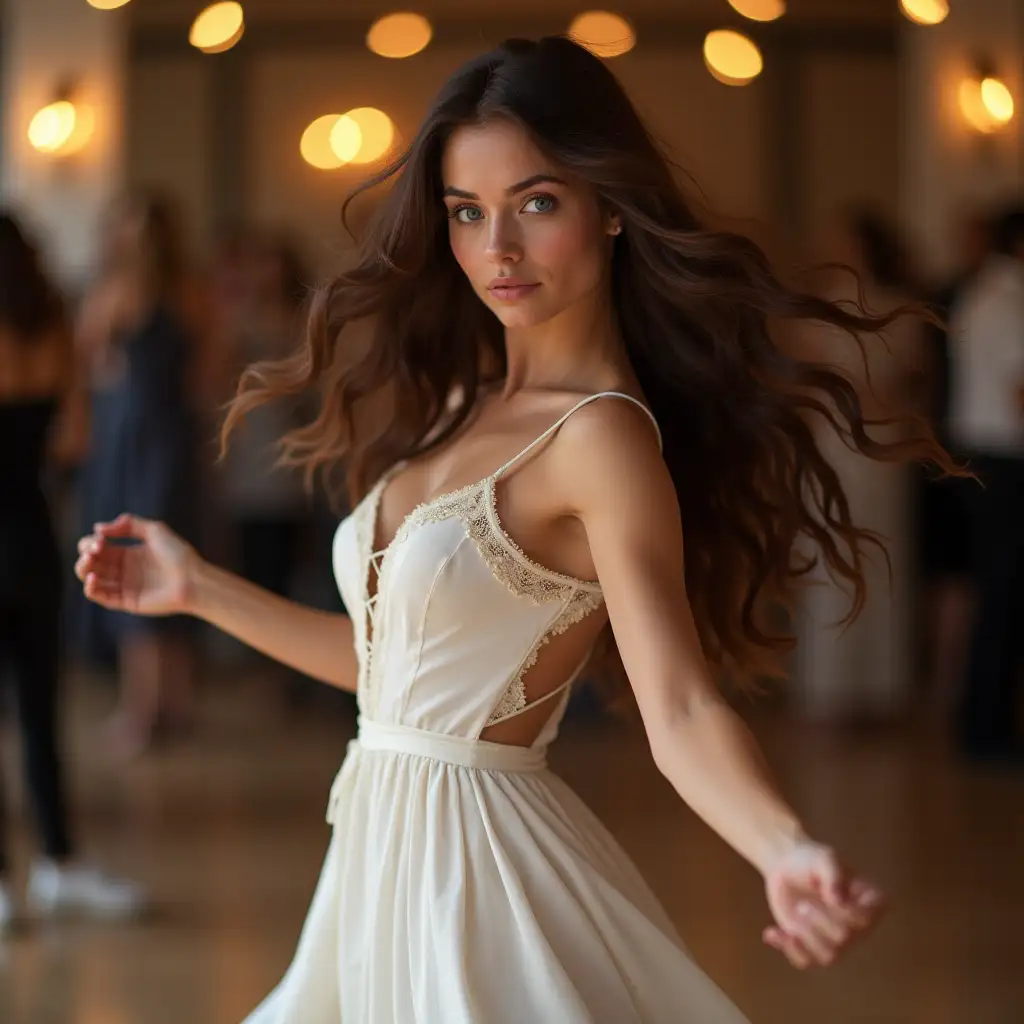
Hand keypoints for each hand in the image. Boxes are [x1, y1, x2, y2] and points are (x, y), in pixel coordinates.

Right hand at [75, 514, 197, 616]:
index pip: (97, 547)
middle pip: (90, 562)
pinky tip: (92, 578)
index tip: (101, 539)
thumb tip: (98, 527)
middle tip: (95, 550)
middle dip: (86, 554)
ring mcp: (124, 586)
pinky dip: (91, 589)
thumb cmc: (178, 554)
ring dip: (83, 569)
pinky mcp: (126, 601)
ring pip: (91, 579)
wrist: (193, 579)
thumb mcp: (155, 530)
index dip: (91, 542)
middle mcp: (123, 570)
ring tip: (89, 562)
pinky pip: (101, 597)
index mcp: (128, 553)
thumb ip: (128, 524)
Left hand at [761, 839, 883, 968]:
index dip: (844, 913)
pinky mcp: (813, 948)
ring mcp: (838, 941)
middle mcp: (859, 927)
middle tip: (803, 905)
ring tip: (795, 914)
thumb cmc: (811, 860)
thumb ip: (833, 876)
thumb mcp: (824, 859)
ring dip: (805, 936)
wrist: (787, 867)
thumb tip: (839, 902)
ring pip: (828, 956)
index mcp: (871, 902)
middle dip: (818, 920)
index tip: (828, 897)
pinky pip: (805, 962)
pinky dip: (787, 948)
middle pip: (844, 938)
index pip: (865, 919)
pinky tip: (773, 932)